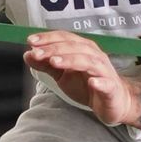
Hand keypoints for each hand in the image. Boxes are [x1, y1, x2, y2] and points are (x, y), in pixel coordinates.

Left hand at [24, 29, 140, 127]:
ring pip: (88, 62)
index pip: (65, 38)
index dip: (48, 38)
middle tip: (36, 53)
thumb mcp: (63, 75)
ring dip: (71, 60)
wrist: (112, 103)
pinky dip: (99, 82)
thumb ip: (46, 65)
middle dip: (54, 49)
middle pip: (74, 47)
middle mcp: (94, 56)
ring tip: (54, 62)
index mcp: (82, 49)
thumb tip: (28, 54)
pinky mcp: (111, 88)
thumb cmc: (88, 86)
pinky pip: (106, 83)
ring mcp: (104, 71)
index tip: (30, 41)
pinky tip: (92, 82)